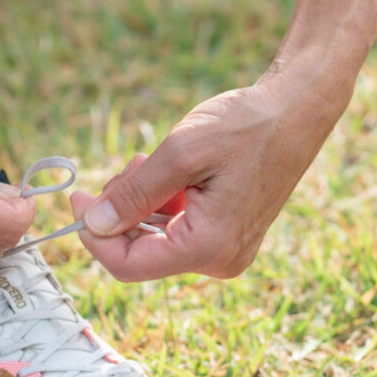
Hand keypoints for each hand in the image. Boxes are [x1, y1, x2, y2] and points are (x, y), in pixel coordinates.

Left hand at [69, 80, 345, 280]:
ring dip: (140, 204)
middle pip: (140, 253)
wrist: (298, 111)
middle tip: (130, 164)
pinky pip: (177, 232)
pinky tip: (169, 173)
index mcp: (208, 247)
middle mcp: (219, 261)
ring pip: (155, 241)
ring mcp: (225, 252)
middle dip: (121, 212)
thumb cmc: (245, 126)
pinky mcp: (227, 237)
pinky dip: (161, 205)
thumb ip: (135, 194)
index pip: (127, 264)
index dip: (94, 236)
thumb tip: (94, 225)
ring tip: (150, 161)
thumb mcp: (180, 153)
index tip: (78, 198)